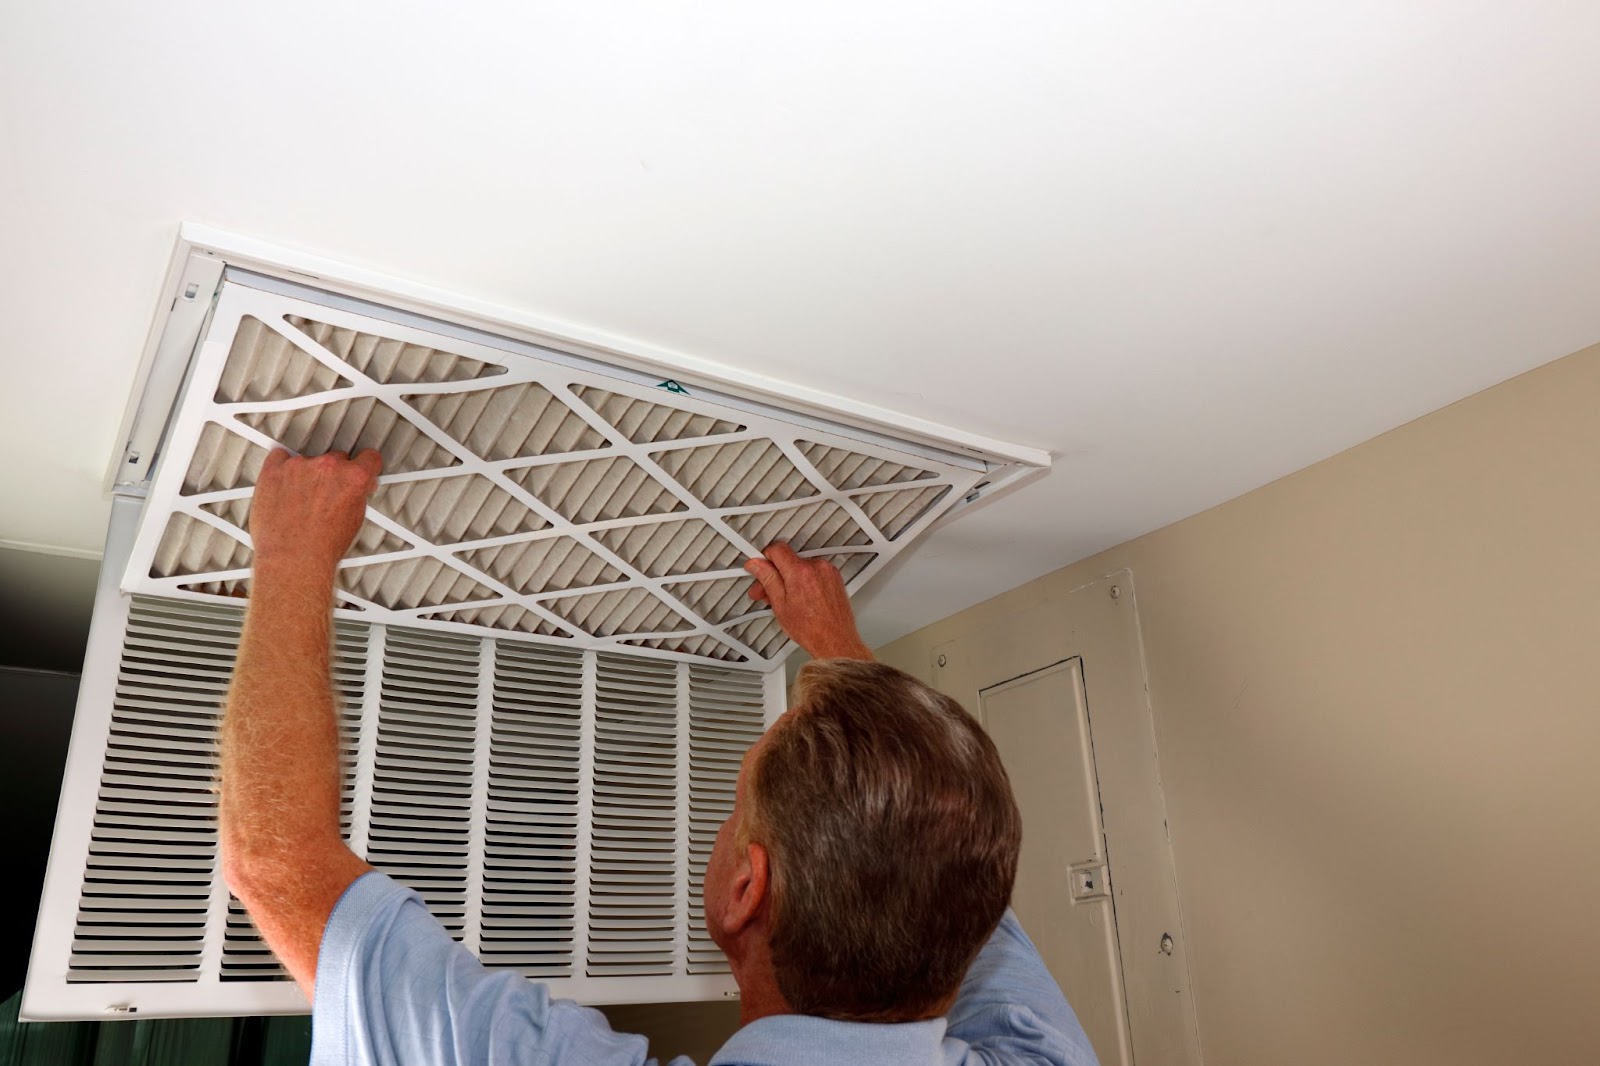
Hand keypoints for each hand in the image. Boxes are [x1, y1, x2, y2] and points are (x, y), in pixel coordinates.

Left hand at [249, 449, 382, 575]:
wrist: (292, 559)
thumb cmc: (321, 548)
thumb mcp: (355, 521)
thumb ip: (356, 495)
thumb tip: (354, 490)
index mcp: (353, 478)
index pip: (369, 458)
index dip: (365, 466)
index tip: (360, 468)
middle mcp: (328, 467)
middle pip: (336, 458)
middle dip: (333, 475)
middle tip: (325, 495)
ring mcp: (300, 466)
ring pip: (307, 460)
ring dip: (307, 474)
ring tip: (301, 500)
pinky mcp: (275, 470)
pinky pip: (279, 457)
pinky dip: (282, 468)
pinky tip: (284, 486)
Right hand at [743, 542, 872, 660]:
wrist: (835, 640)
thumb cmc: (811, 629)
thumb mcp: (780, 605)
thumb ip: (767, 579)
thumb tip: (756, 564)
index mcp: (800, 571)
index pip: (777, 549)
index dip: (764, 559)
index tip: (759, 569)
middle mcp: (817, 566)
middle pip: (788, 560)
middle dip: (775, 574)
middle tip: (766, 591)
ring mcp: (828, 571)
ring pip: (800, 566)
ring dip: (790, 579)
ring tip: (785, 600)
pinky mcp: (834, 577)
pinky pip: (813, 572)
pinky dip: (804, 581)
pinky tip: (800, 598)